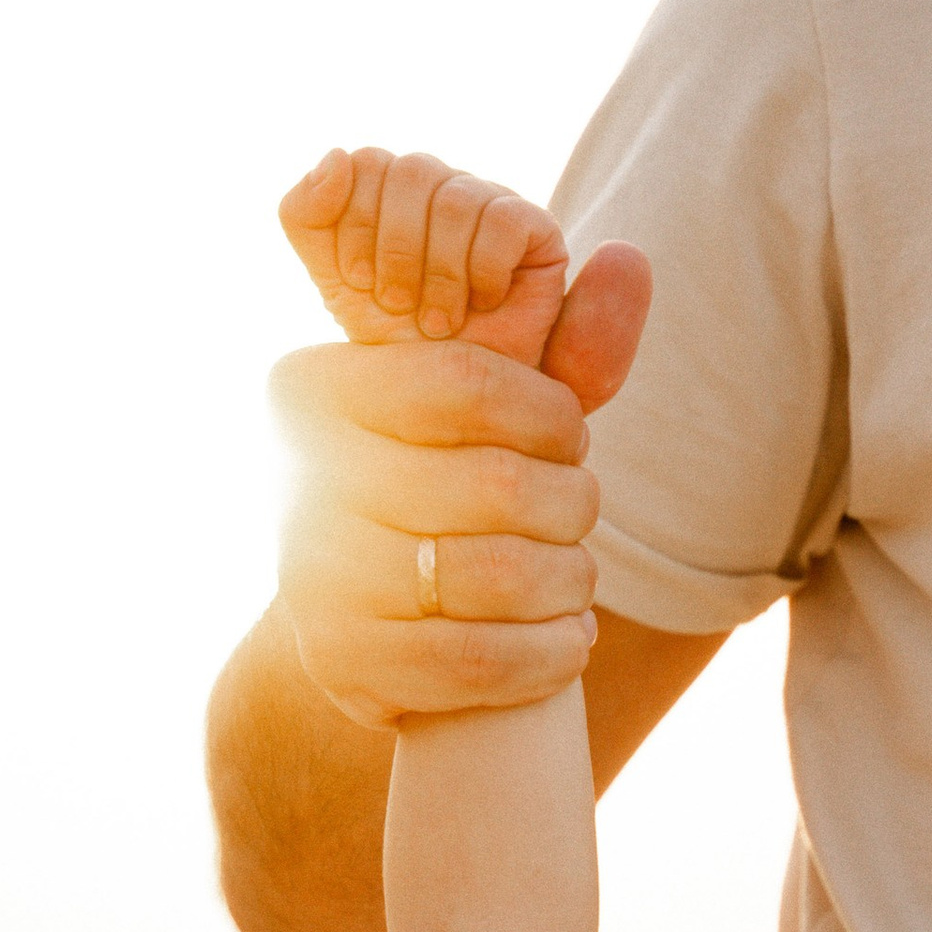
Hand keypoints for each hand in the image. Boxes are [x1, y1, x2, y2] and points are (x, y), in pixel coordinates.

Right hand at [270, 146, 651, 729]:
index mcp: (315, 388)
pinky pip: (485, 661)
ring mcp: (313, 580)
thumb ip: (563, 342)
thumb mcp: (487, 408)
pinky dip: (553, 653)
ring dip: (570, 581)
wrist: (364, 615)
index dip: (551, 417)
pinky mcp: (345, 667)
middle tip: (576, 515)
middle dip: (572, 505)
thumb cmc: (441, 483)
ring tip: (573, 577)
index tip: (568, 442)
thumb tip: (633, 263)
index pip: (467, 381)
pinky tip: (568, 638)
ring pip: (500, 575)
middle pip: (498, 484)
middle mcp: (299, 479)